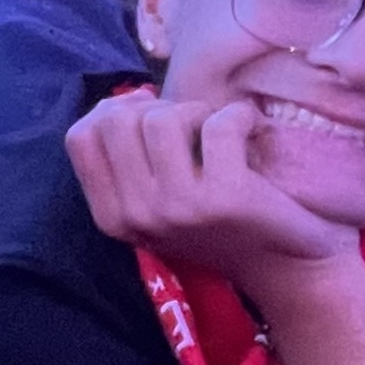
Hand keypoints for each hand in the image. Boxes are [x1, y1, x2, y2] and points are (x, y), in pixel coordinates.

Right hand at [65, 90, 352, 286]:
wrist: (284, 264)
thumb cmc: (220, 225)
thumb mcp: (156, 203)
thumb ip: (126, 160)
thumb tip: (116, 100)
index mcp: (113, 218)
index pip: (80, 138)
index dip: (111, 110)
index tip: (147, 113)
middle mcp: (138, 214)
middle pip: (116, 121)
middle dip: (154, 107)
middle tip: (189, 123)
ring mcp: (178, 207)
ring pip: (162, 119)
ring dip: (197, 111)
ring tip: (220, 130)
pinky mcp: (223, 197)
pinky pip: (219, 125)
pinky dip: (241, 116)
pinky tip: (254, 131)